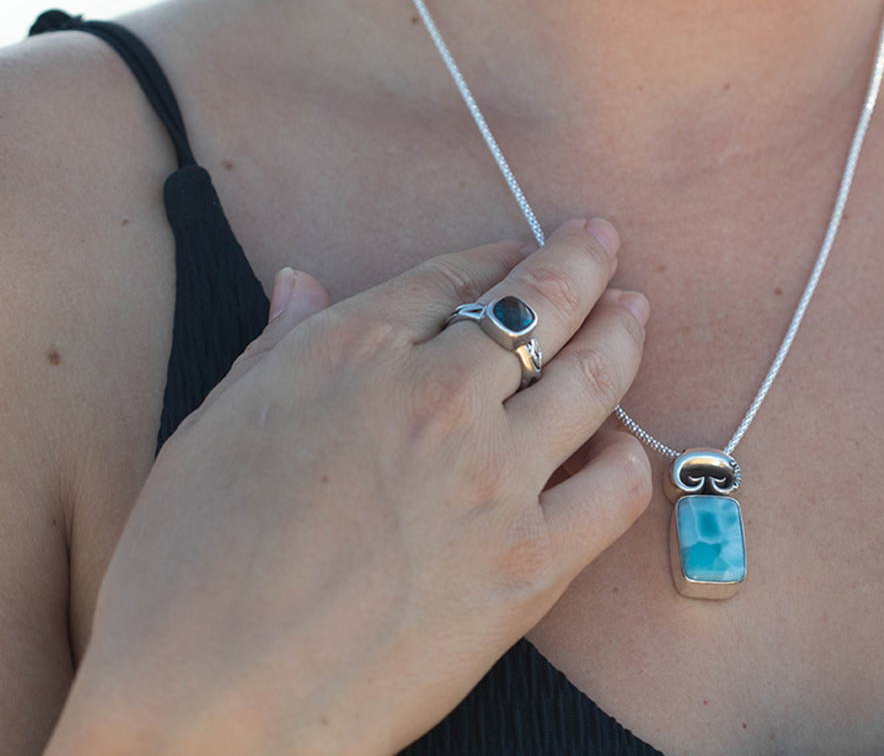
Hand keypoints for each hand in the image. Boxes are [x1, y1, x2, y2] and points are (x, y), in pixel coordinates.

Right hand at [46, 218, 651, 754]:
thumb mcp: (211, 430)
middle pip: (539, 303)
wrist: (213, 706)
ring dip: (622, 333)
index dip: (495, 256)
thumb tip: (303, 283)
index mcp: (351, 353)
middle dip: (581, 260)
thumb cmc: (184, 573)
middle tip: (603, 240)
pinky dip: (627, 458)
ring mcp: (494, 477)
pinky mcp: (532, 561)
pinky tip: (619, 449)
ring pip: (595, 376)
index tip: (517, 252)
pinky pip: (616, 488)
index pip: (451, 279)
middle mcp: (436, 397)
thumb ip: (277, 347)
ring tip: (634, 312)